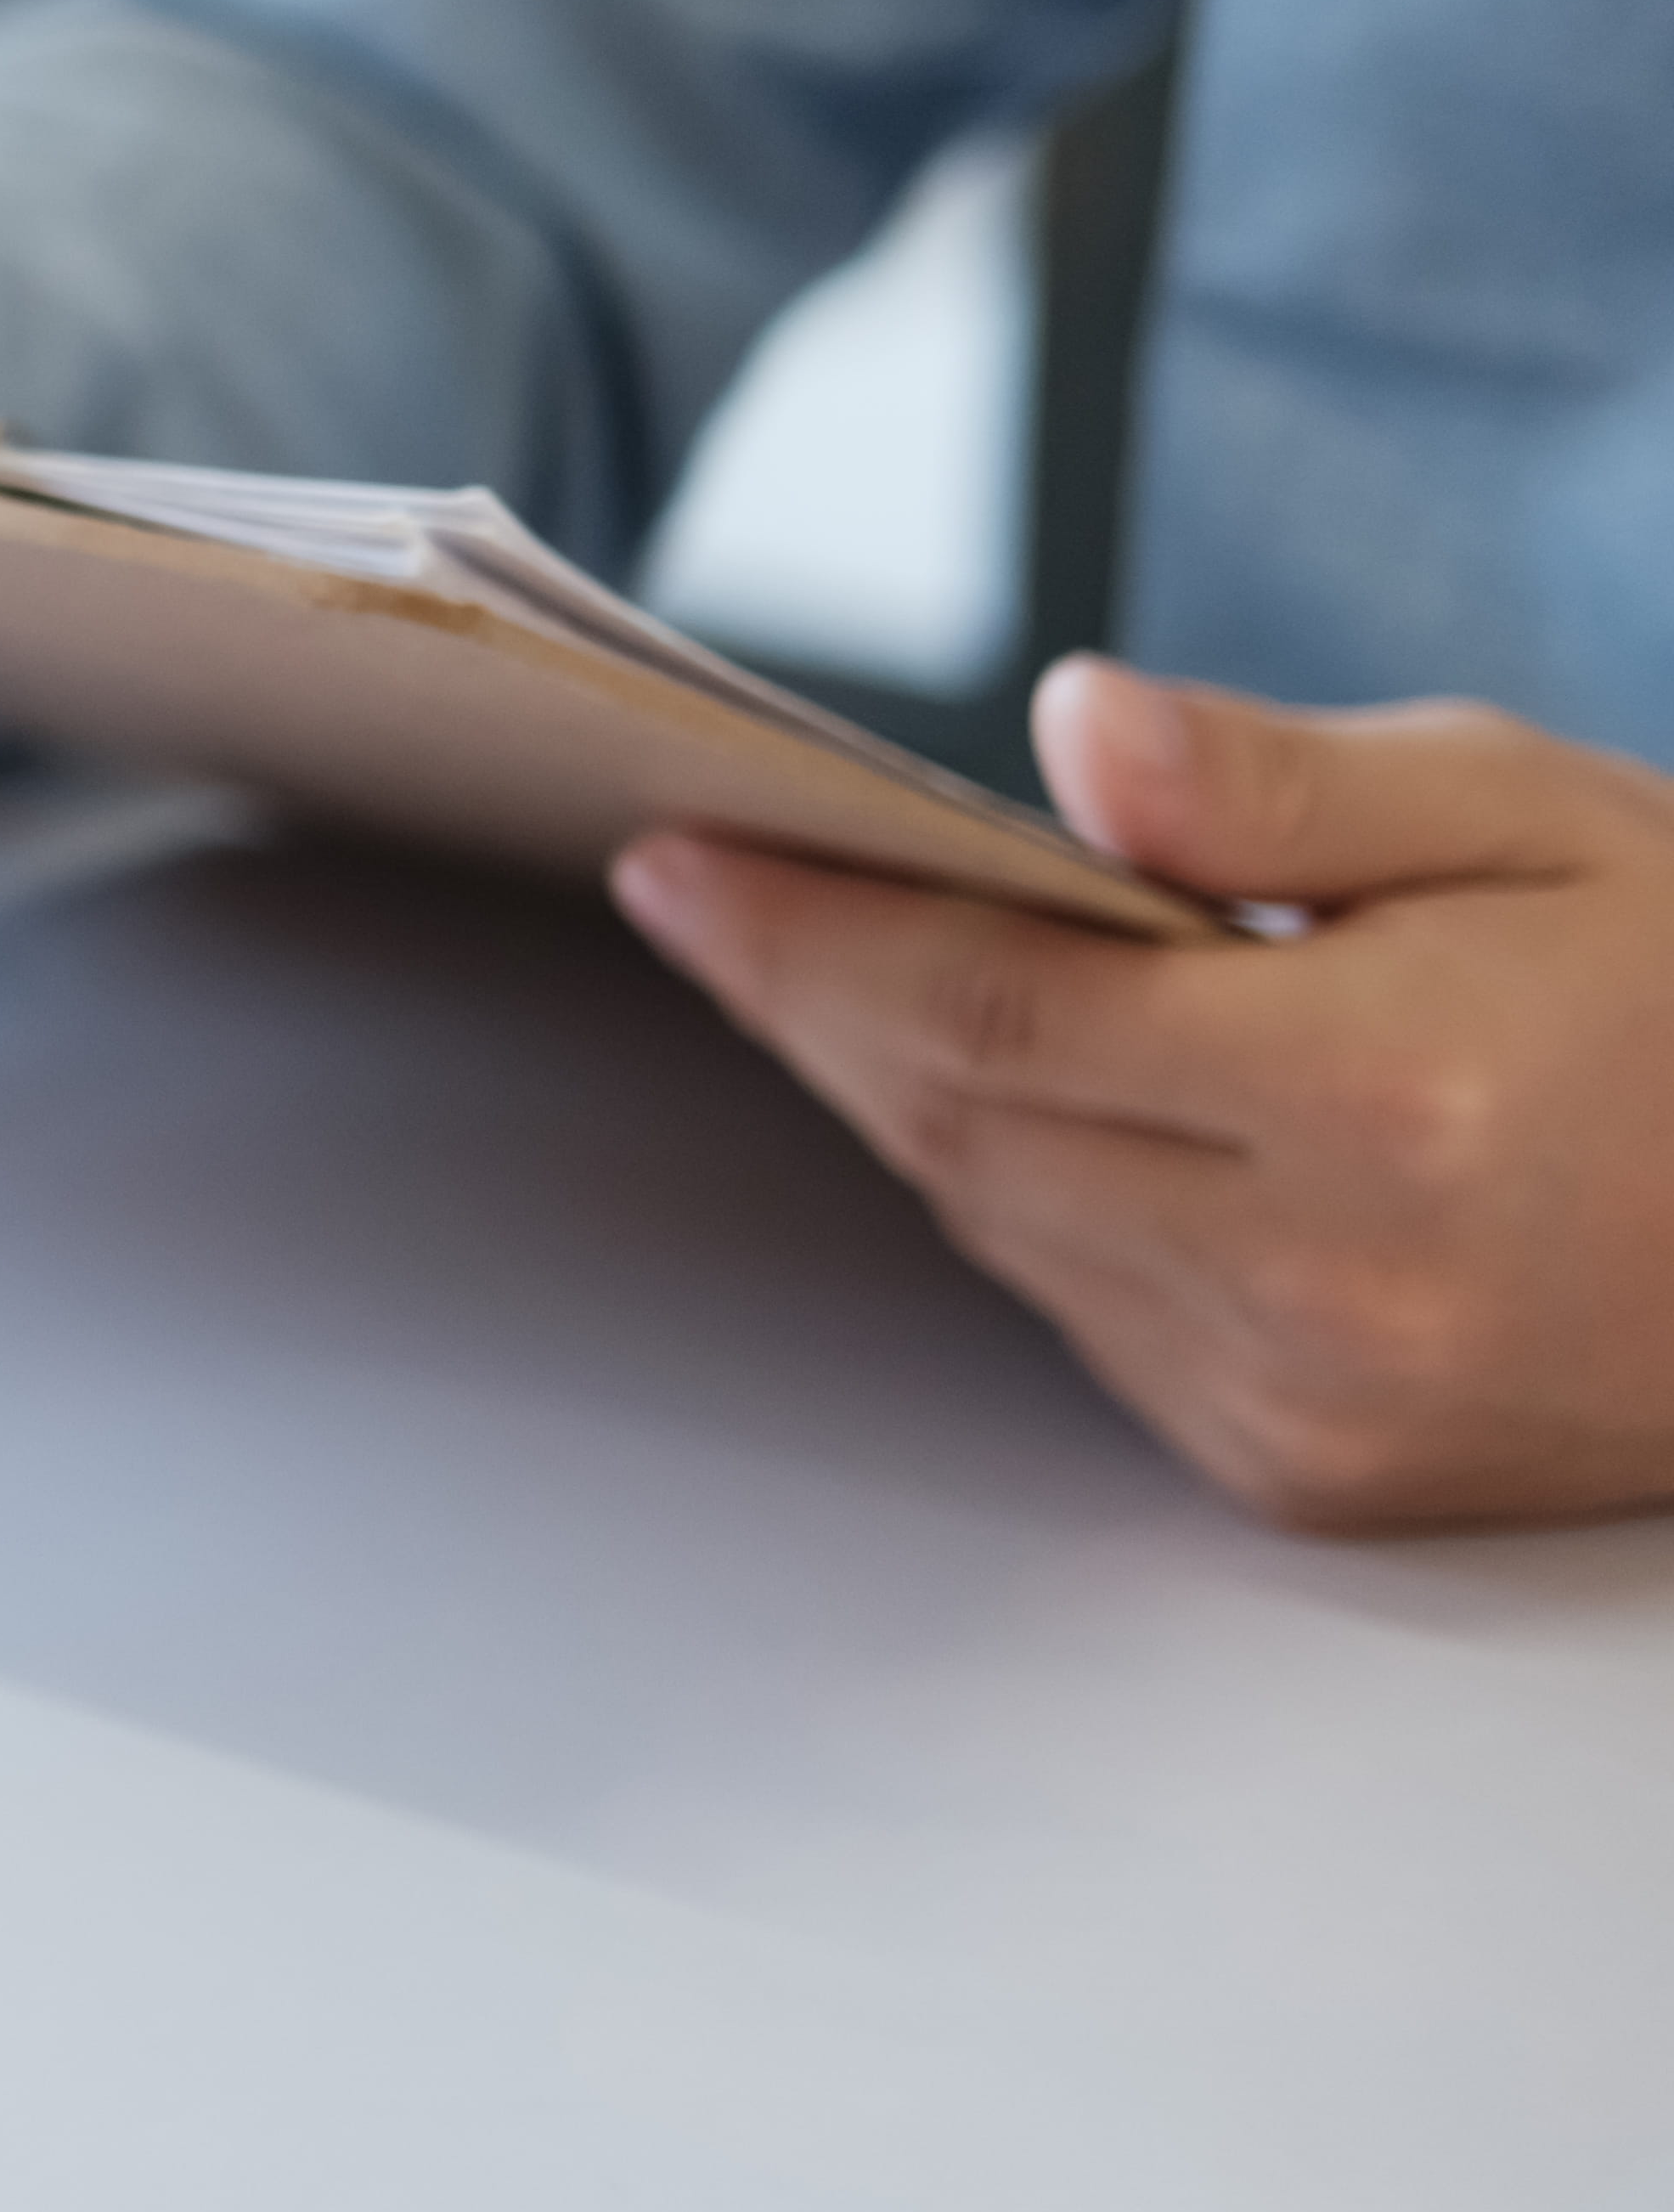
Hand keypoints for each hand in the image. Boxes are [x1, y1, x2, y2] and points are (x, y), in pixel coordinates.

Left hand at [616, 659, 1673, 1531]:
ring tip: (844, 968)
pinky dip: (1031, 1201)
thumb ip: (1280, 788)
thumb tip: (1076, 734)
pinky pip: (1092, 1317)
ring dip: (912, 1099)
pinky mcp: (1320, 1477)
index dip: (804, 932)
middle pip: (960, 1126)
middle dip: (819, 1001)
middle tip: (719, 895)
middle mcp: (1333, 1284)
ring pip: (1006, 1226)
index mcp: (1381, 1102)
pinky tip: (1019, 1102)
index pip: (985, 1012)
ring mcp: (1321, 1407)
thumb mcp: (1535, 816)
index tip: (677, 858)